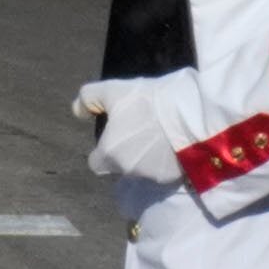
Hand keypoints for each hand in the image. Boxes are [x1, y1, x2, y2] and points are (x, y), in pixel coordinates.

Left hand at [72, 69, 210, 185]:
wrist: (191, 115)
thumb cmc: (148, 102)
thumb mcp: (113, 91)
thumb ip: (89, 98)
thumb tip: (77, 110)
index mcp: (109, 154)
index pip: (96, 161)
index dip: (104, 149)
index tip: (117, 133)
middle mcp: (127, 171)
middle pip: (120, 165)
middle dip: (127, 153)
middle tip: (142, 130)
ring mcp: (151, 177)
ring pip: (142, 170)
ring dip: (147, 157)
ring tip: (161, 134)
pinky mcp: (173, 177)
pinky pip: (163, 171)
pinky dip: (166, 161)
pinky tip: (175, 143)